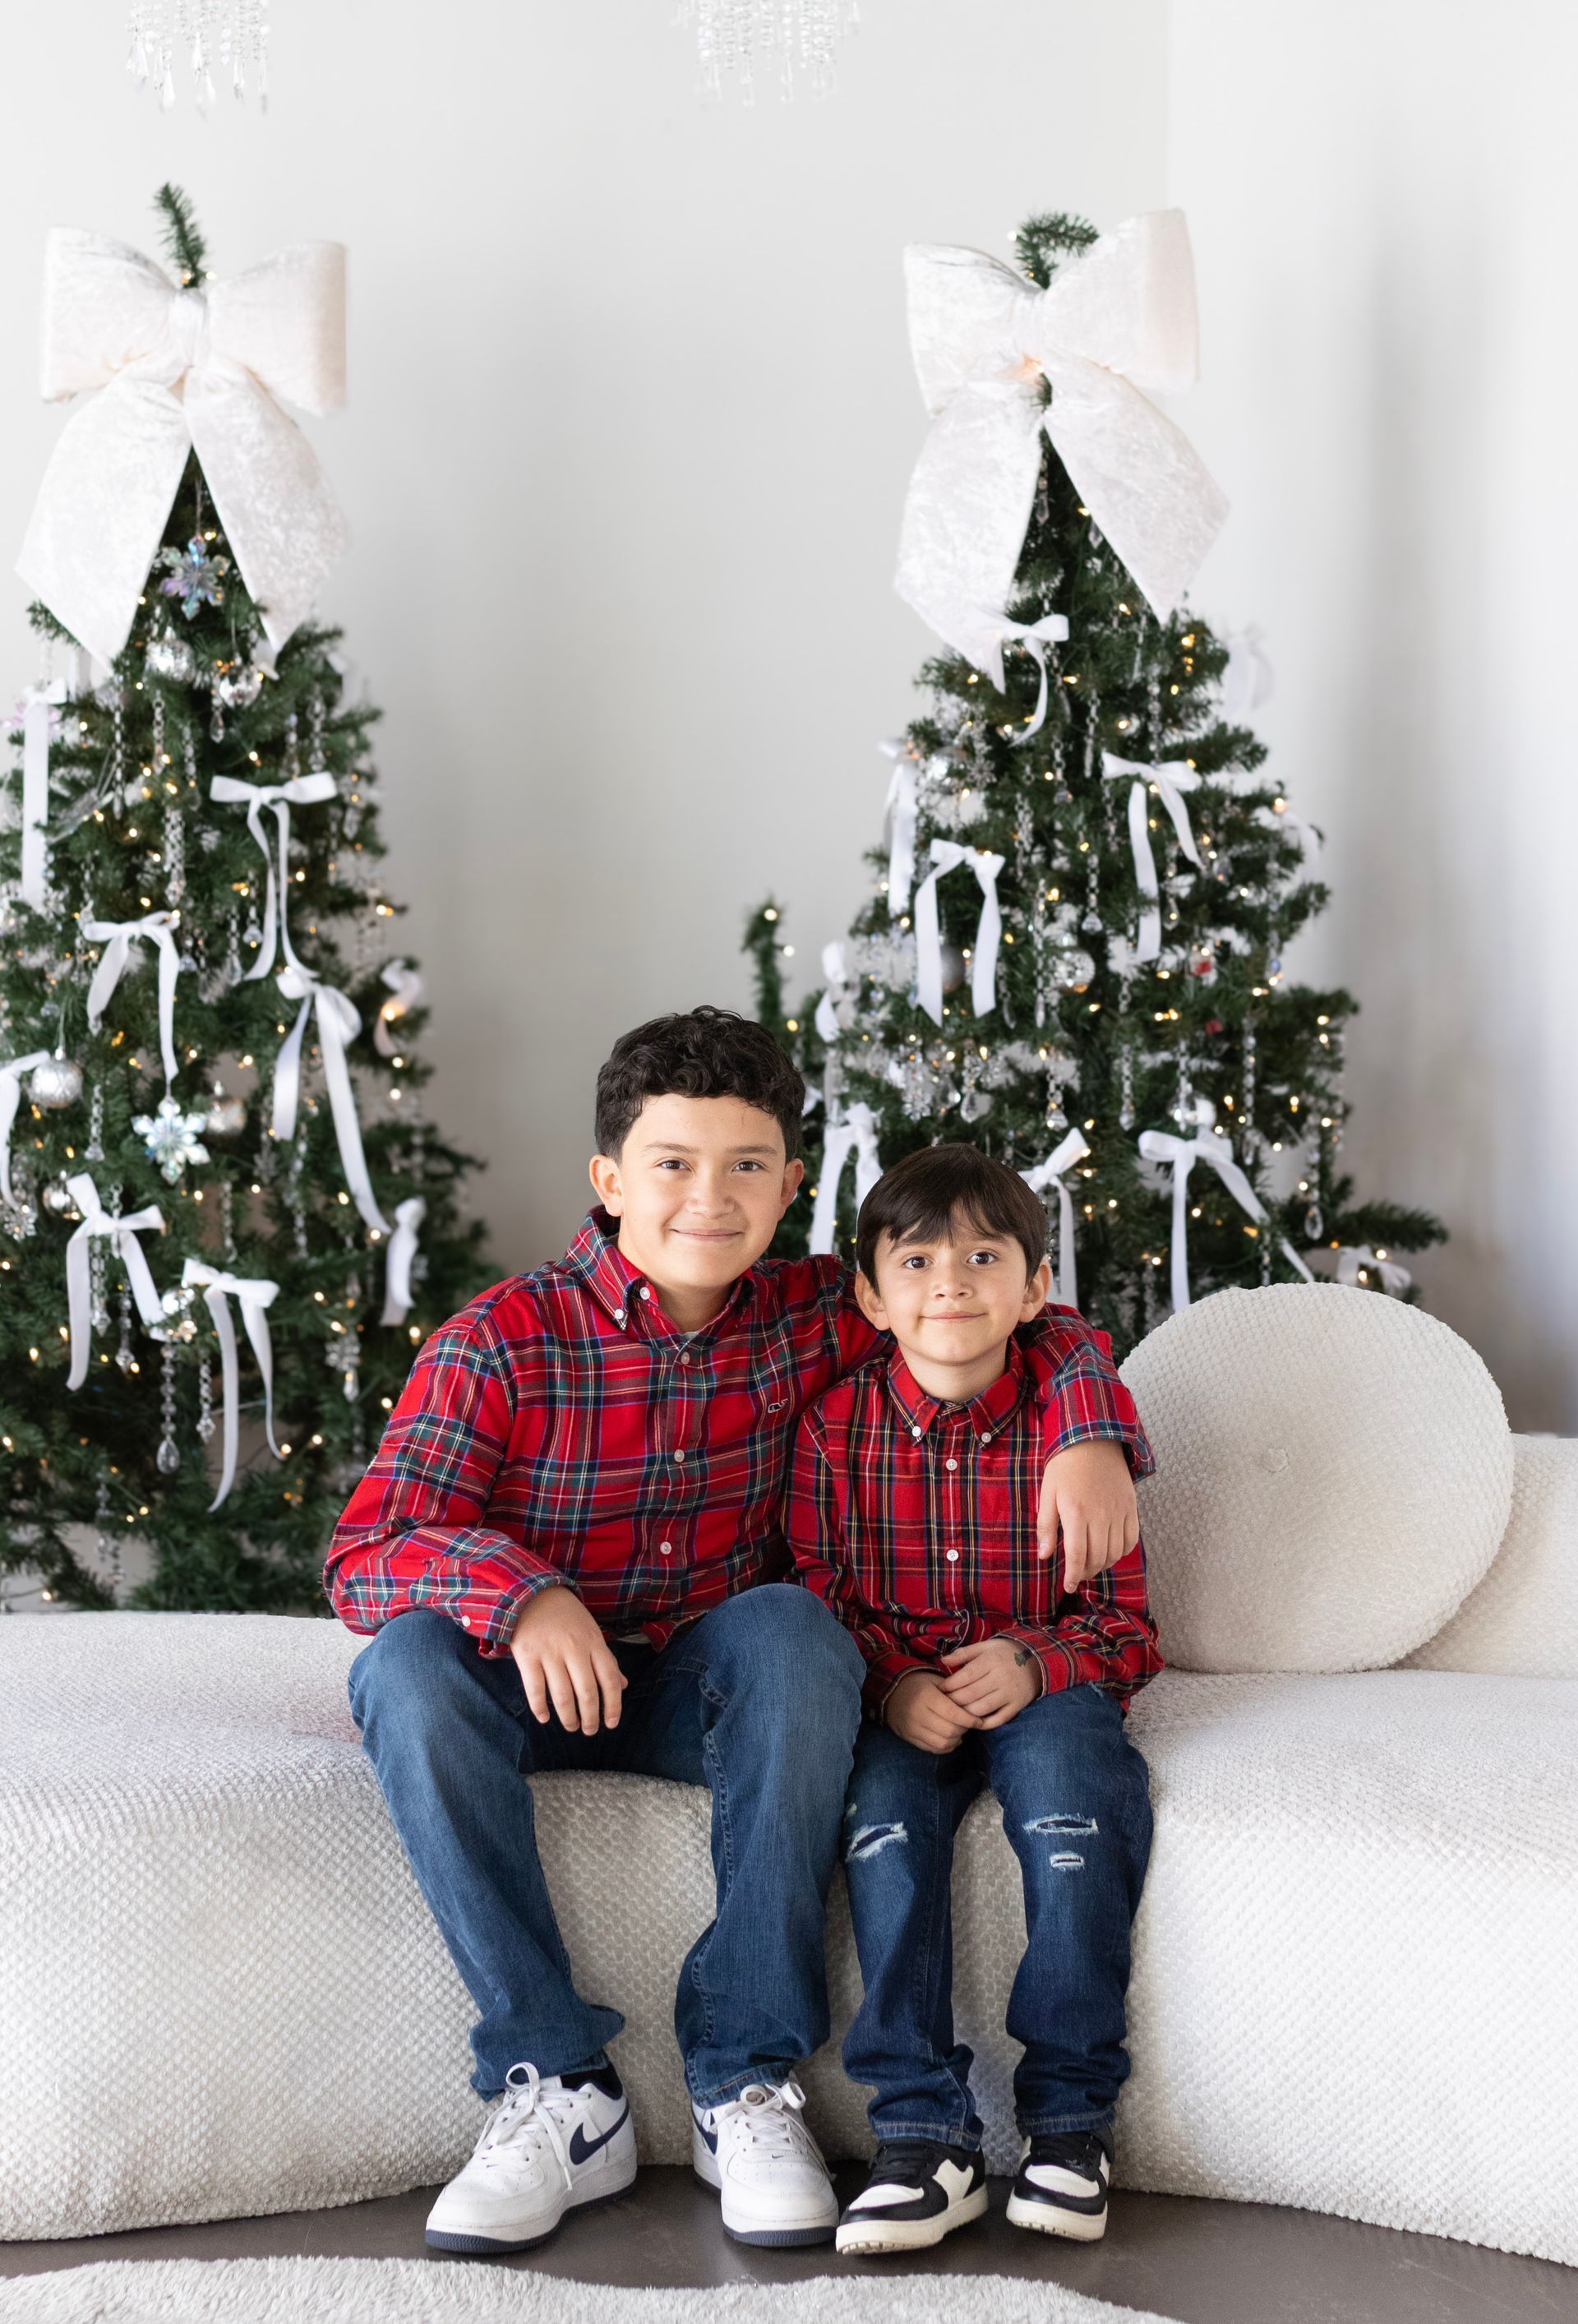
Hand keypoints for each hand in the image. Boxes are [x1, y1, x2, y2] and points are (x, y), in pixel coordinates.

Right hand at [509, 1585, 626, 1734]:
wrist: (531, 1593)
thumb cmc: (566, 1617)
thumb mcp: (592, 1632)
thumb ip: (606, 1659)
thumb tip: (623, 1685)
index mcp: (594, 1642)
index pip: (609, 1679)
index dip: (613, 1705)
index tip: (611, 1724)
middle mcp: (574, 1648)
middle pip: (587, 1692)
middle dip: (590, 1717)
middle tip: (590, 1731)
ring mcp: (550, 1652)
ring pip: (562, 1695)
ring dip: (568, 1717)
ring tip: (572, 1727)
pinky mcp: (527, 1655)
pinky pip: (535, 1689)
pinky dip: (540, 1708)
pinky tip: (545, 1718)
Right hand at [884, 1669, 979, 1754]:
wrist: (891, 1692)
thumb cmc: (919, 1684)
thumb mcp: (936, 1680)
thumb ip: (954, 1692)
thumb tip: (974, 1707)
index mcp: (926, 1696)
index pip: (953, 1713)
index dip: (969, 1719)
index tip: (979, 1720)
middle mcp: (918, 1714)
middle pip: (949, 1730)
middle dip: (964, 1729)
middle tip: (969, 1724)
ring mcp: (912, 1728)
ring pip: (942, 1743)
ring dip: (956, 1739)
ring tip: (960, 1731)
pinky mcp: (909, 1738)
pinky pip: (932, 1749)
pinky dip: (946, 1747)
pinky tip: (951, 1739)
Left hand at [940, 1637, 1042, 1728]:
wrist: (1036, 1660)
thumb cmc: (1004, 1653)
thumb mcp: (986, 1647)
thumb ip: (964, 1653)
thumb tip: (943, 1660)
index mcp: (991, 1660)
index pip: (966, 1676)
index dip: (950, 1685)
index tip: (940, 1689)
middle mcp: (1001, 1677)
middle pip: (971, 1694)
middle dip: (953, 1700)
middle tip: (942, 1704)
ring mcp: (1010, 1693)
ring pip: (982, 1708)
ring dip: (965, 1713)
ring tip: (954, 1713)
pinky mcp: (1017, 1706)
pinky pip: (998, 1719)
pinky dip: (984, 1723)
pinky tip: (973, 1722)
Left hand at [1036, 1438, 1138, 1589]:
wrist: (1092, 1439)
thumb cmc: (1064, 1466)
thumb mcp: (1047, 1494)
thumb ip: (1046, 1527)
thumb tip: (1044, 1556)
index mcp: (1076, 1512)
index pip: (1078, 1555)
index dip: (1073, 1575)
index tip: (1068, 1586)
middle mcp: (1100, 1515)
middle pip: (1097, 1558)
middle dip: (1086, 1572)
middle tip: (1077, 1575)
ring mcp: (1119, 1511)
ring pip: (1115, 1552)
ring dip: (1103, 1564)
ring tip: (1091, 1565)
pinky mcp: (1131, 1507)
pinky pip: (1131, 1539)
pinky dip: (1122, 1551)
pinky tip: (1110, 1551)